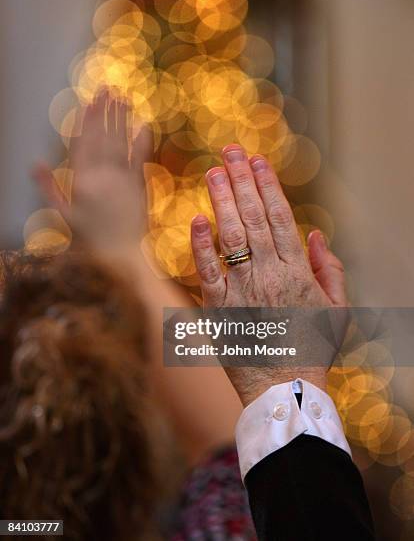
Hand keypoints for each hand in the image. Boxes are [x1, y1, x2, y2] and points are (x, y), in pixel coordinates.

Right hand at [34, 92, 151, 254]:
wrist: (123, 254)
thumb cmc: (90, 237)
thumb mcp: (64, 214)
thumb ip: (49, 187)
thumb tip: (34, 163)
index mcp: (82, 182)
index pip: (83, 145)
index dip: (86, 121)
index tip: (88, 102)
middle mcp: (103, 177)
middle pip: (103, 137)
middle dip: (104, 112)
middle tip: (107, 88)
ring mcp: (123, 179)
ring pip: (121, 142)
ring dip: (121, 118)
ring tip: (121, 97)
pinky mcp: (139, 185)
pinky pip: (140, 158)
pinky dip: (142, 140)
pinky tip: (142, 123)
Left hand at [190, 144, 346, 403]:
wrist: (284, 390)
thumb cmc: (313, 348)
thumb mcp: (337, 309)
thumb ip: (331, 269)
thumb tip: (317, 233)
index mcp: (297, 271)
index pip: (280, 217)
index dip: (267, 186)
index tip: (257, 160)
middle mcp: (268, 274)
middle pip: (253, 217)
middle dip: (241, 180)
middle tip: (230, 151)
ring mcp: (242, 290)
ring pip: (231, 236)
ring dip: (222, 201)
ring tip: (213, 171)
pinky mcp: (218, 309)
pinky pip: (207, 272)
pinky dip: (201, 246)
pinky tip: (197, 219)